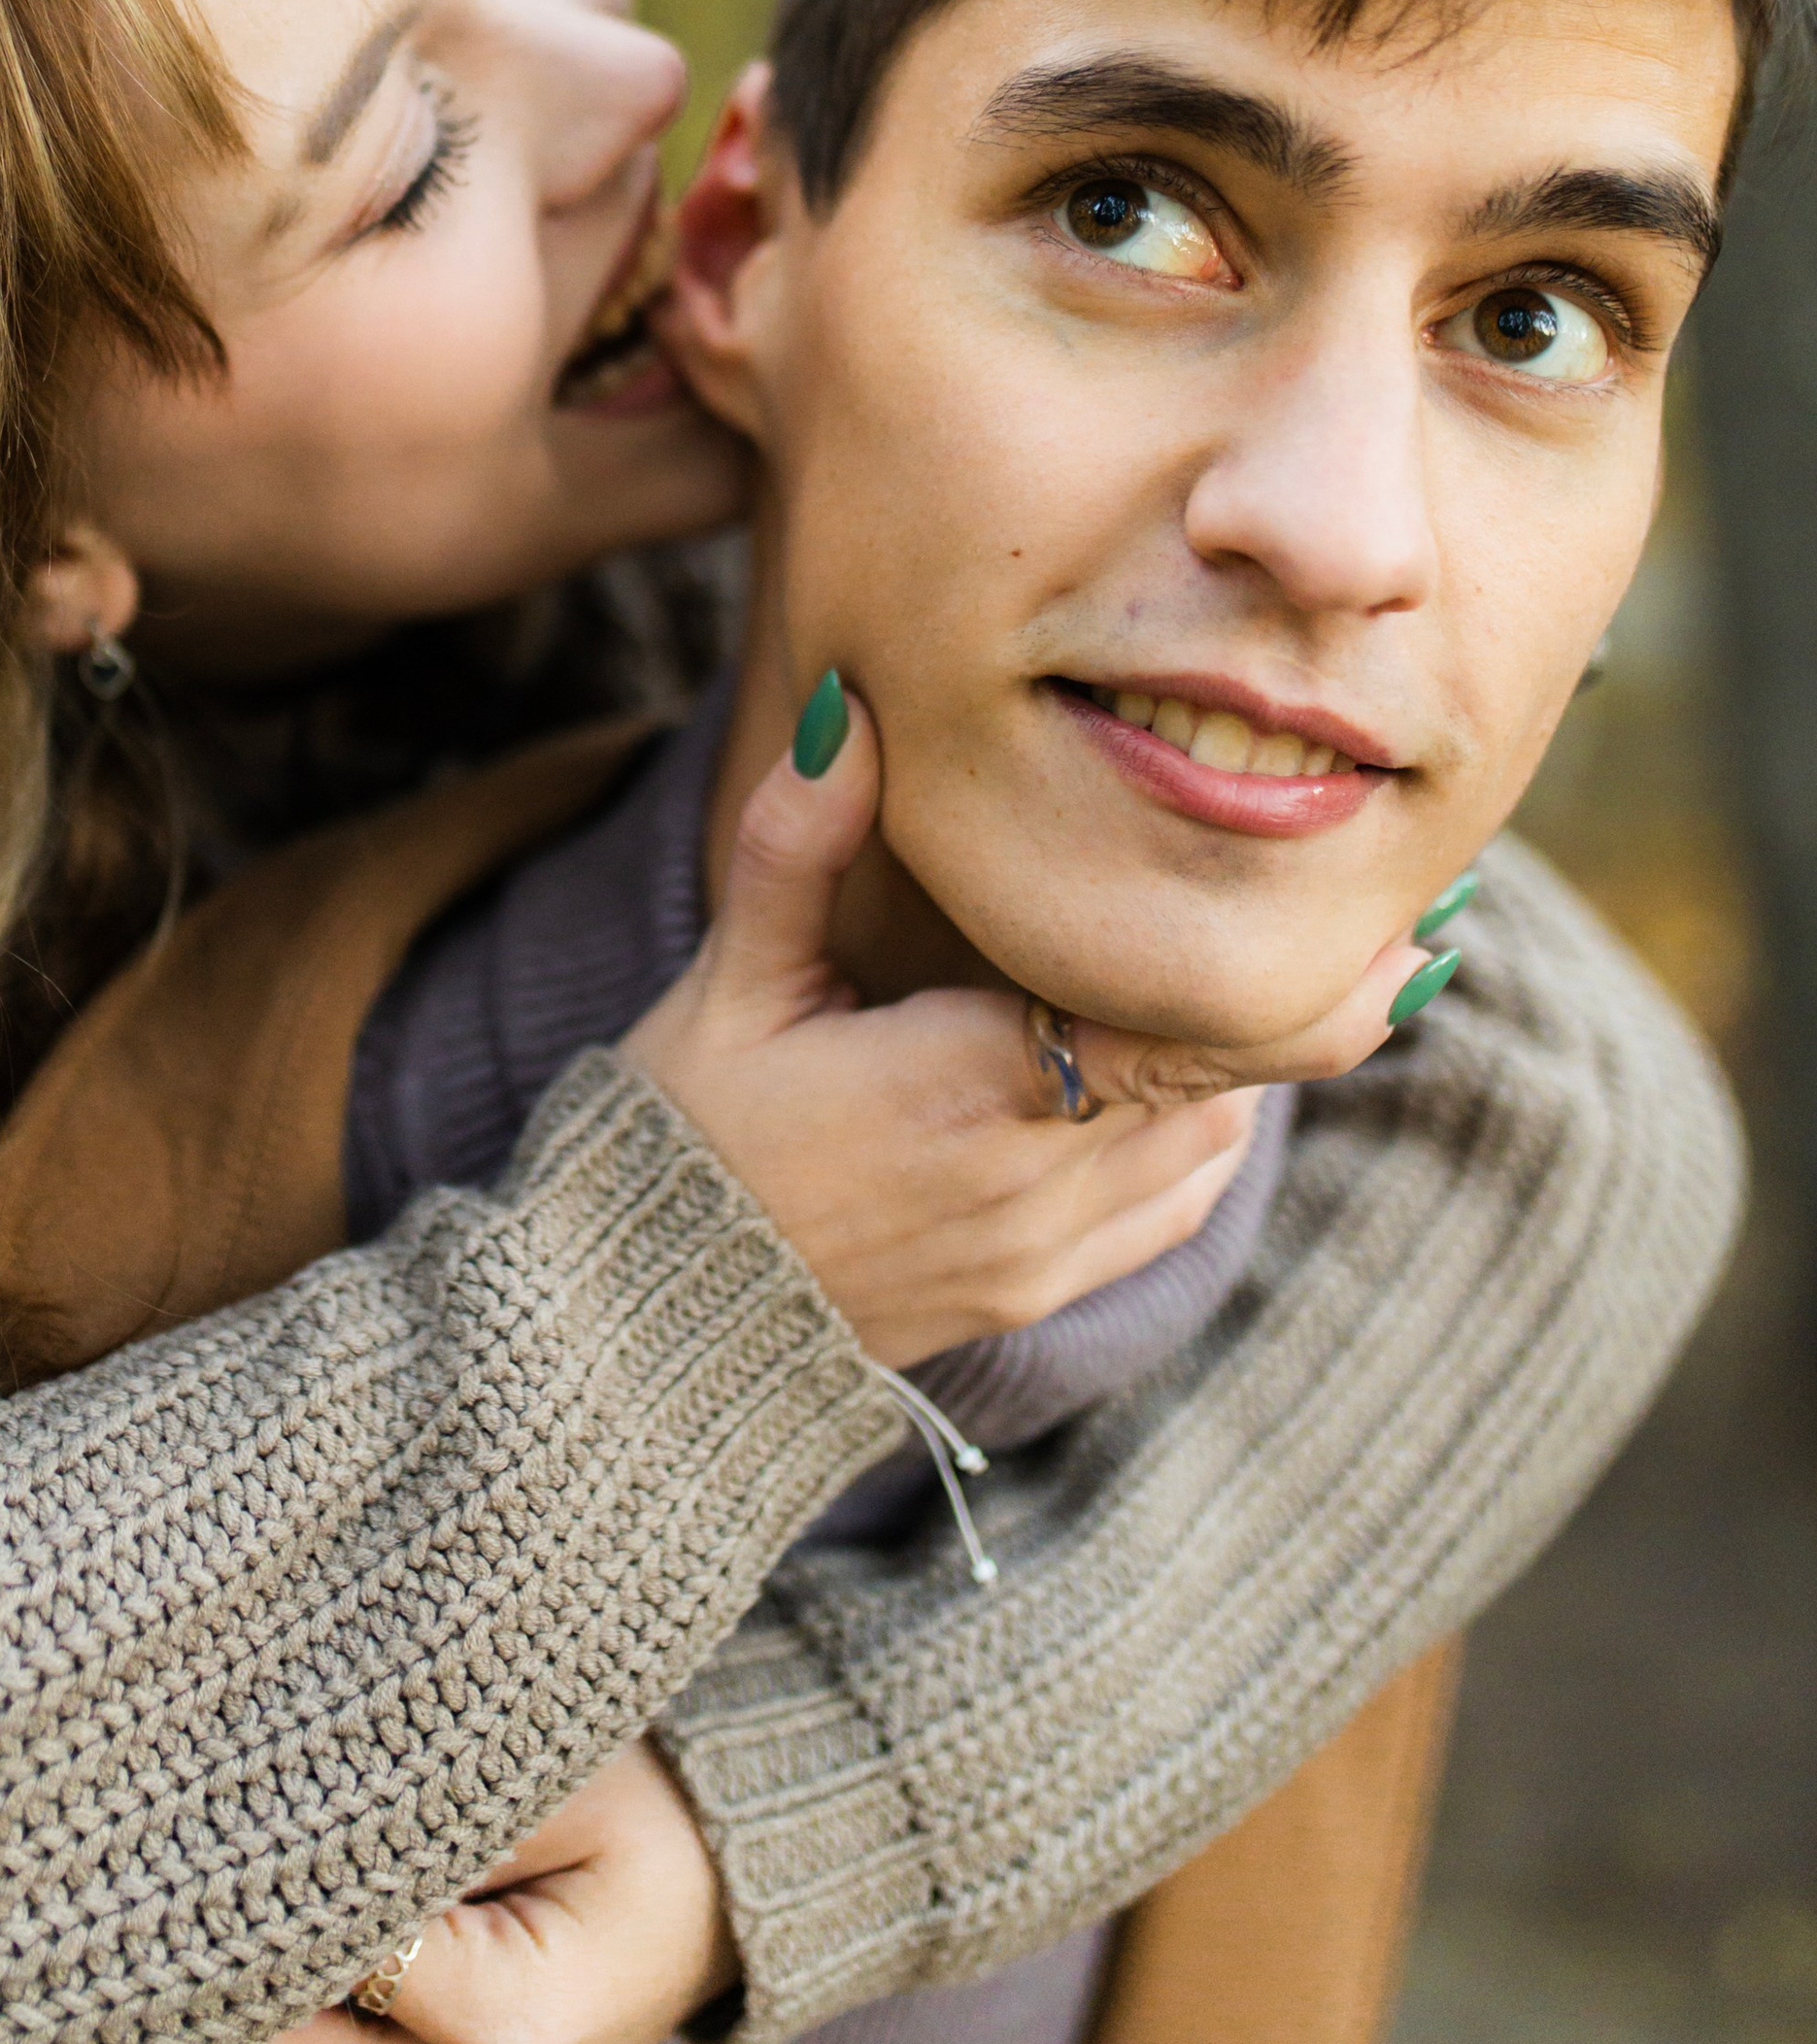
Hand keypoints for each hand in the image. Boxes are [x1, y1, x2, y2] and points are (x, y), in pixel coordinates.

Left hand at [213, 1743, 732, 2043]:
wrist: (749, 1876)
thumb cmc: (655, 1804)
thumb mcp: (548, 1773)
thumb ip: (420, 1810)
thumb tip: (290, 1821)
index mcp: (508, 2025)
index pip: (314, 1974)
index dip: (271, 1891)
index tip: (252, 1810)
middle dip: (238, 1970)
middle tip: (230, 1856)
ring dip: (264, 2013)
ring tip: (269, 1896)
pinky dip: (309, 2037)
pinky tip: (319, 1942)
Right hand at [619, 694, 1406, 1365]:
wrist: (640, 1334)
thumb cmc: (682, 1143)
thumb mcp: (730, 985)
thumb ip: (799, 844)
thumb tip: (860, 708)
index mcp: (971, 1088)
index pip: (1189, 1036)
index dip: (1307, 990)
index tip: (1404, 928)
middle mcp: (1032, 1182)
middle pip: (1227, 1087)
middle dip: (1295, 1006)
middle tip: (1378, 920)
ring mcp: (1040, 1254)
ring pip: (1208, 1149)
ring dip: (1241, 1069)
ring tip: (1282, 977)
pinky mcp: (1030, 1295)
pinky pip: (1166, 1211)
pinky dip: (1199, 1138)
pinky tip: (1187, 1078)